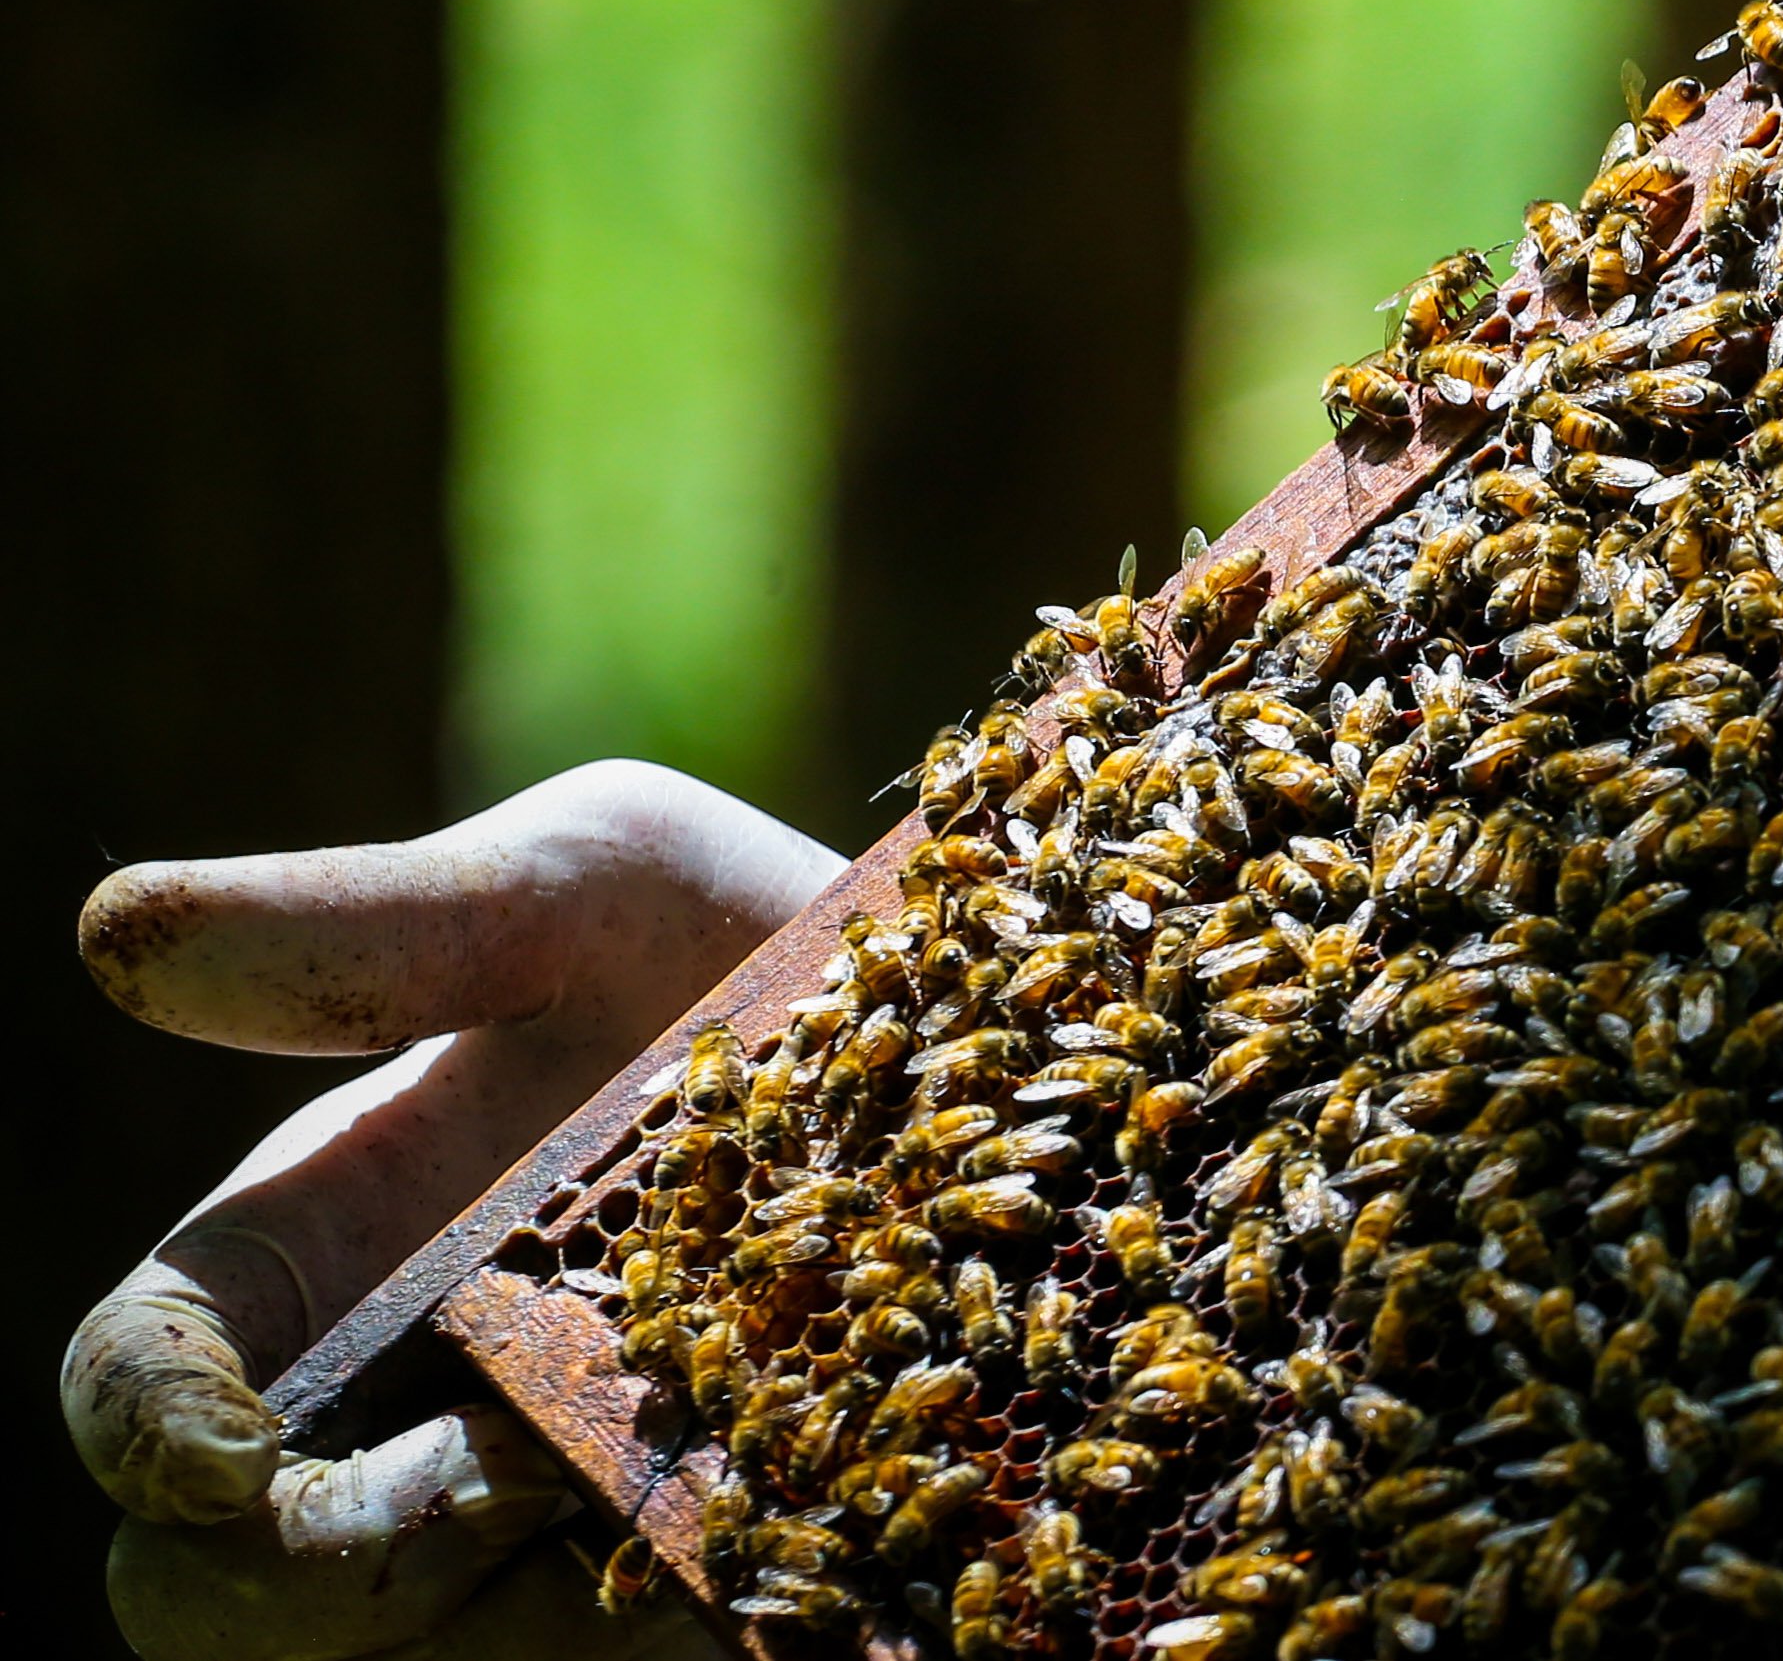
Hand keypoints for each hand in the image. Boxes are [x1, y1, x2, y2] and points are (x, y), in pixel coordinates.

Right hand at [63, 760, 843, 1660]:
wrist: (985, 1038)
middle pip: (239, 1600)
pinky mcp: (697, 1581)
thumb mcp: (593, 882)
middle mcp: (400, 1411)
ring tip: (702, 1468)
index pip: (139, 1381)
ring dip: (535, 1615)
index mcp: (328, 1249)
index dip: (144, 1436)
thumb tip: (111, 928)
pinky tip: (794, 1530)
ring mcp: (542, 1517)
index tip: (230, 1459)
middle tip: (511, 1465)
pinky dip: (698, 1621)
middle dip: (331, 1575)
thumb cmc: (756, 932)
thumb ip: (384, 923)